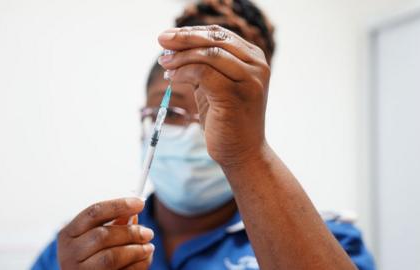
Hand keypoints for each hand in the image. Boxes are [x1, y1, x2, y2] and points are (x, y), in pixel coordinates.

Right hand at [57, 198, 153, 269]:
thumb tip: (133, 213)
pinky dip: (136, 266)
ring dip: (136, 251)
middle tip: (148, 232)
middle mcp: (70, 252)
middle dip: (130, 232)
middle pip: (103, 235)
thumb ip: (112, 224)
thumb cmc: (87, 257)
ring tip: (148, 248)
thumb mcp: (92, 237)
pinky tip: (143, 260)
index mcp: (69, 234)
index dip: (119, 205)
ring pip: (111, 257)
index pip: (94, 212)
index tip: (139, 203)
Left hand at [157, 25, 270, 167]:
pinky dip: (183, 72)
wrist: (243, 153)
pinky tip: (172, 77)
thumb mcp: (216, 86)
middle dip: (183, 38)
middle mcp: (257, 66)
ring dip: (181, 56)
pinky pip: (203, 73)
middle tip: (161, 41)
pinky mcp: (235, 95)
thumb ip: (204, 66)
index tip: (169, 36)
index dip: (192, 31)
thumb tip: (174, 46)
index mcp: (254, 59)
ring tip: (164, 63)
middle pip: (215, 39)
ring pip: (208, 54)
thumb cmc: (227, 120)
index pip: (220, 34)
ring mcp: (249, 80)